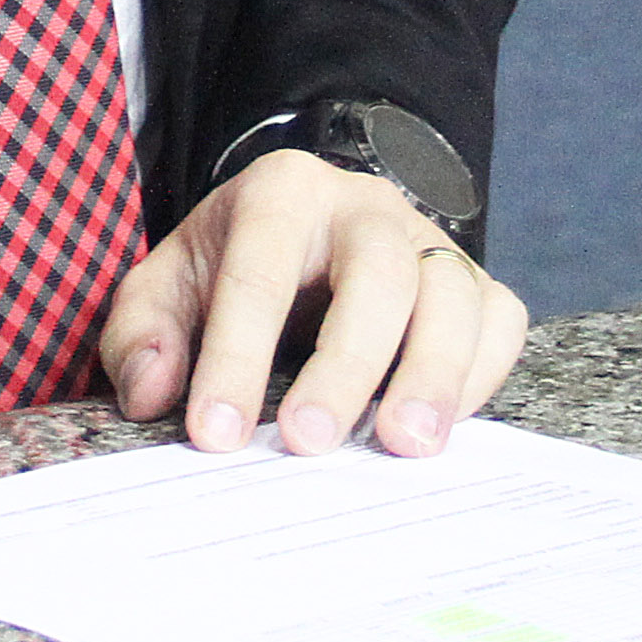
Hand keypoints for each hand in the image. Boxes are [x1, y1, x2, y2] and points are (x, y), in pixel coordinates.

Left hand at [98, 150, 531, 460]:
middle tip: (308, 442)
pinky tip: (441, 427)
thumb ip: (142, 332)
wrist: (306, 228)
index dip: (234, 356)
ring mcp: (428, 241)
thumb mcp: (167, 283)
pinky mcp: (474, 282)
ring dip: (433, 373)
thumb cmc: (232, 266)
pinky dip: (480, 374)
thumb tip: (153, 391)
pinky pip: (499, 320)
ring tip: (404, 447)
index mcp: (281, 194)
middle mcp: (366, 207)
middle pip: (376, 271)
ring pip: (453, 293)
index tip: (215, 434)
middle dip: (345, 361)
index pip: (258, 271)